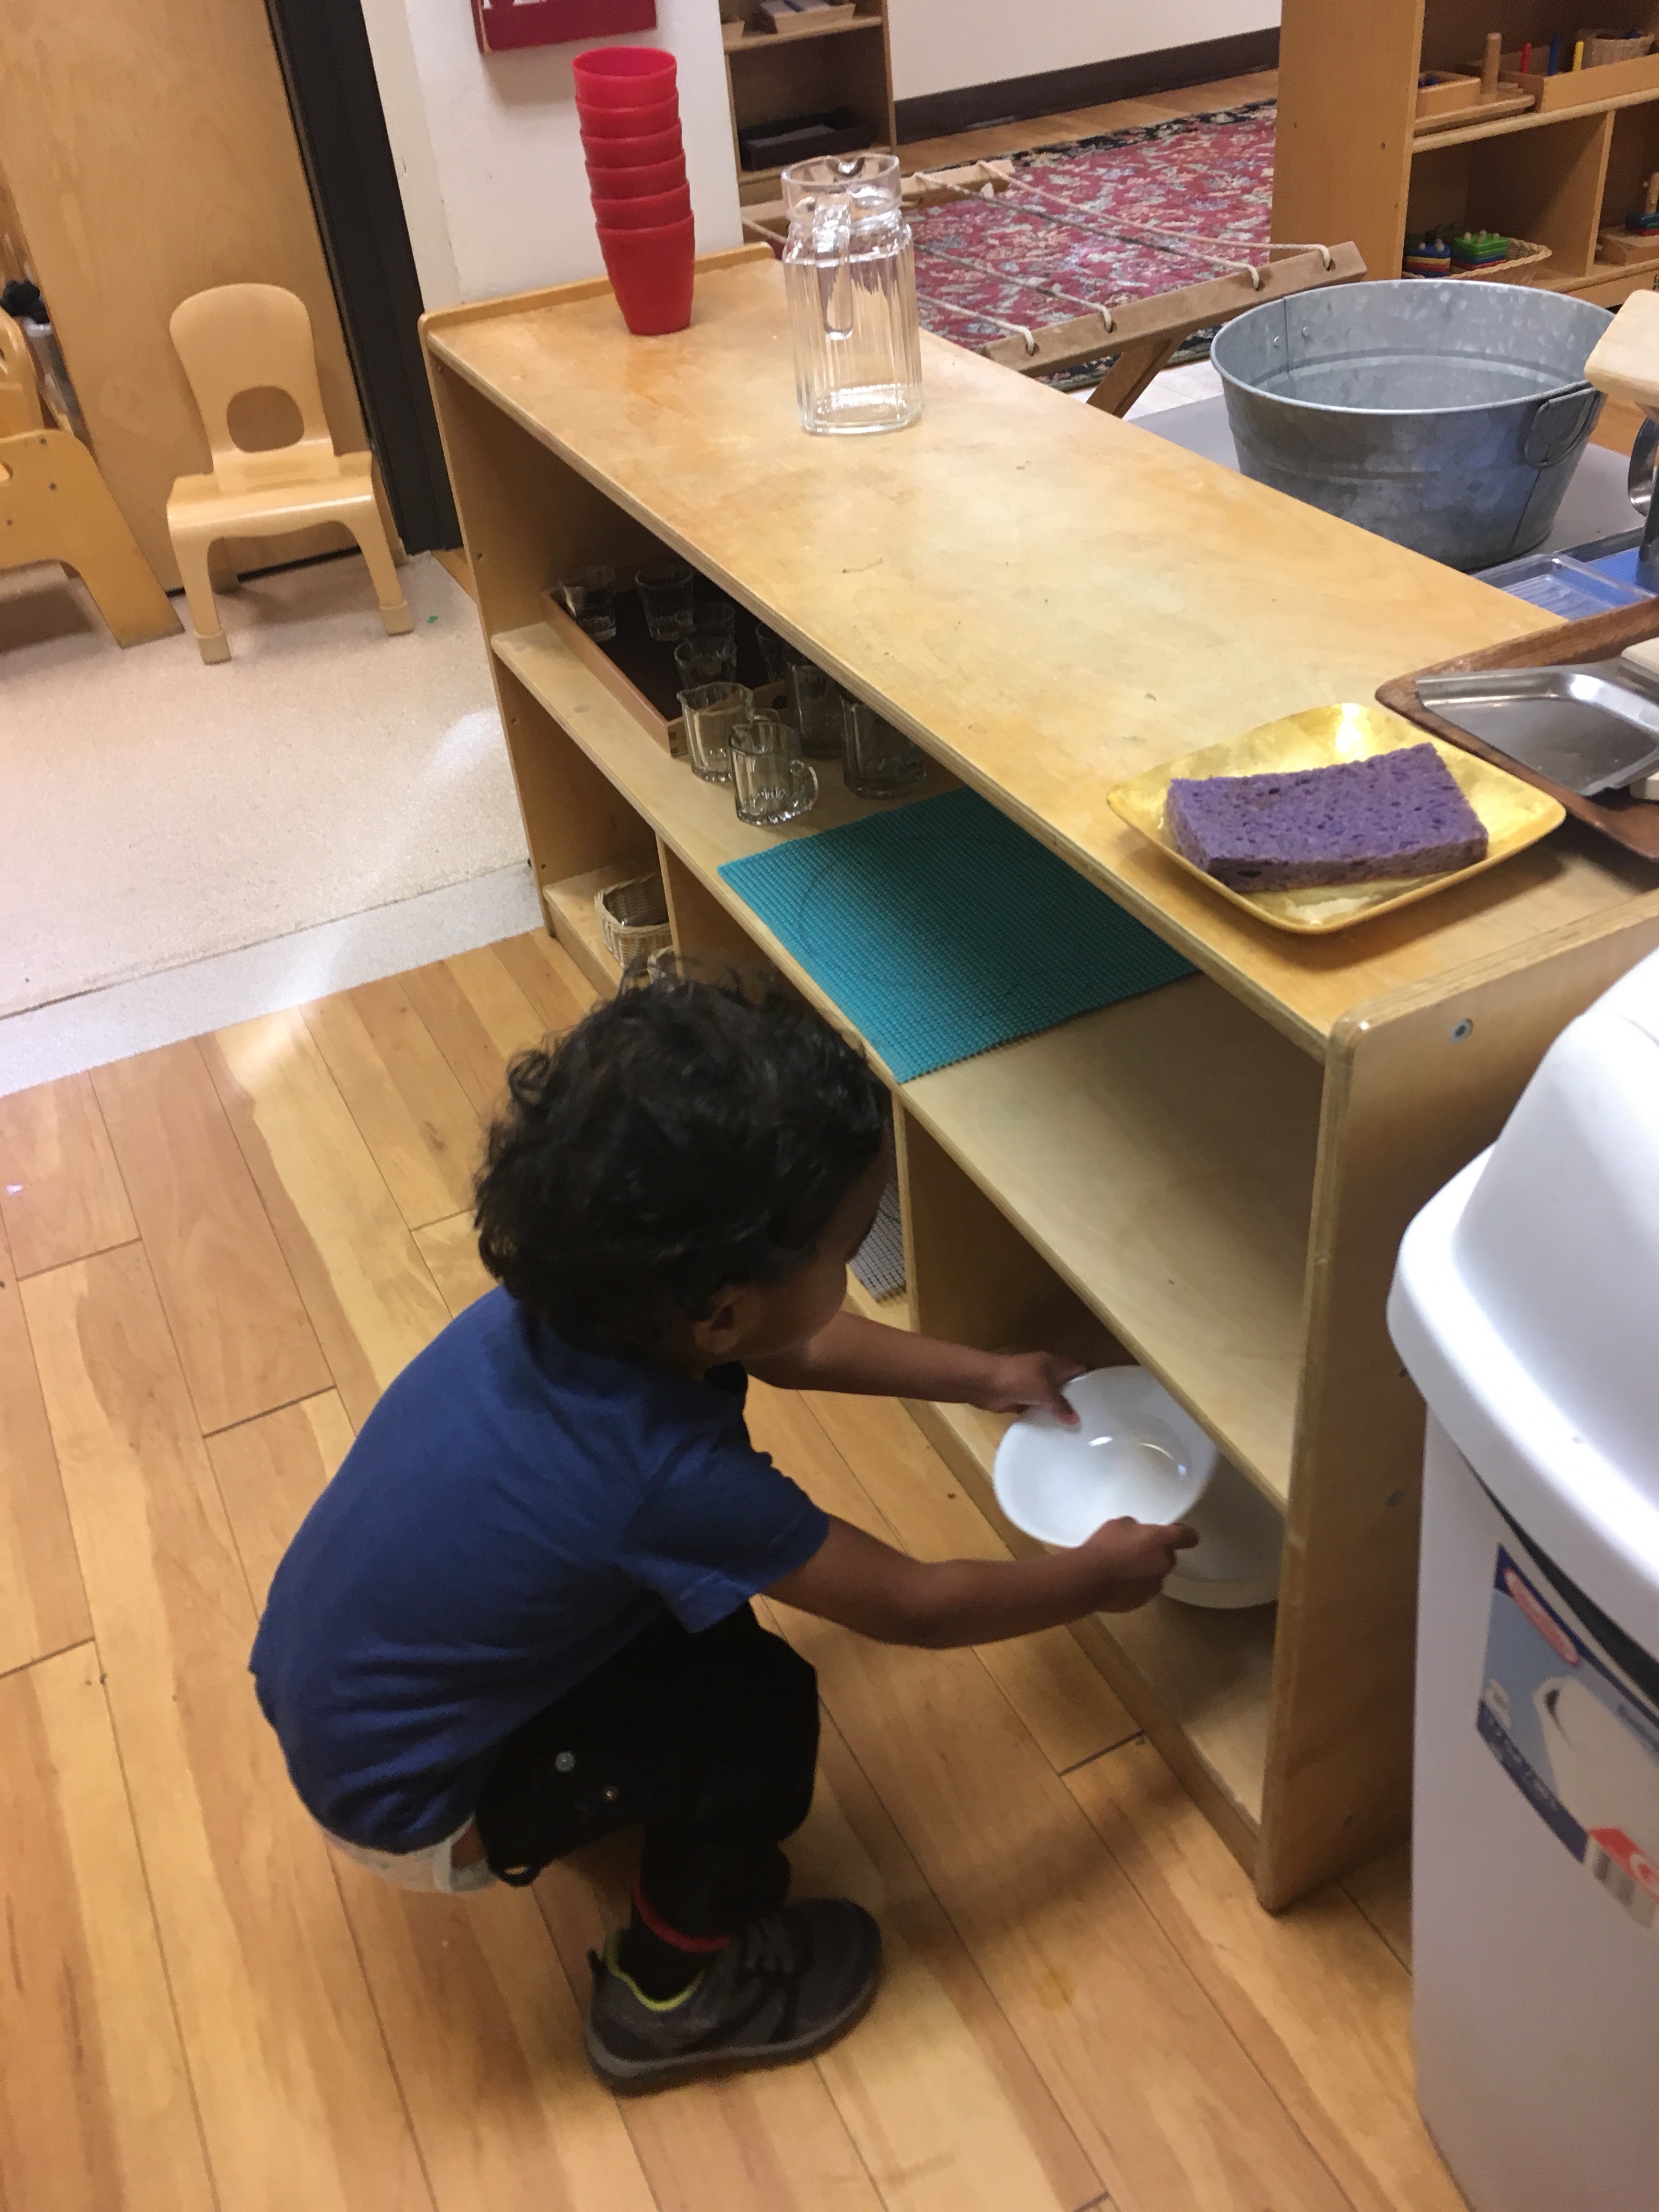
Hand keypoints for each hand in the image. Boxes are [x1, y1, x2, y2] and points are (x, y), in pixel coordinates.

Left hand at [975, 1348, 1086, 1425]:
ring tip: (1081, 1428)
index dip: (1092, 1379)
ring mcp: (1034, 1387)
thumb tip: (1076, 1420)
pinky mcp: (1022, 1400)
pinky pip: (1039, 1409)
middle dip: (1079, 1398)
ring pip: (1053, 1399)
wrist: (985, 1383)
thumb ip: (1061, 1405)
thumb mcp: (1045, 1390)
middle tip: (1096, 1418)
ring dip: (1062, 1411)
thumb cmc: (1018, 1379)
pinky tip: (1058, 1432)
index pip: (1080, 1368)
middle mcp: (1047, 1373)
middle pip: (1067, 1385)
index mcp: (1055, 1363)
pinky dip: (1046, 1418)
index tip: (1106, 1395)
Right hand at [1070, 1516, 1199, 1611]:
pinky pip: (1143, 1589)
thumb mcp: (1118, 1524)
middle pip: (1169, 1557)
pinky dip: (1135, 1585)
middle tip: (1135, 1550)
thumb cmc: (1103, 1546)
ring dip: (1146, 1570)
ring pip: (1156, 1574)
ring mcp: (1155, 1585)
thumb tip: (1138, 1535)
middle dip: (1156, 1553)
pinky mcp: (1143, 1601)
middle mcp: (1164, 1563)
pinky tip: (1118, 1582)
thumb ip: (1136, 1528)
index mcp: (1161, 1541)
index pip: (1188, 1536)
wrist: (1088, 1579)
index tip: (1175, 1533)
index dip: (1184, 1534)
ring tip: (1123, 1568)